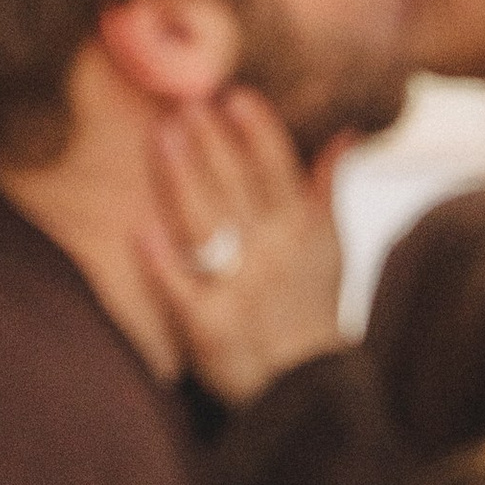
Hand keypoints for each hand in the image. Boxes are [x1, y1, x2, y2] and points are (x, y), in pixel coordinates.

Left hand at [146, 90, 349, 404]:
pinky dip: (163, 263)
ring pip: (208, 226)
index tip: (234, 95)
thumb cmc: (311, 310)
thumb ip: (329, 188)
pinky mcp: (209, 326)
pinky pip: (183, 290)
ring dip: (185, 179)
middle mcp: (272, 255)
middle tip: (185, 102)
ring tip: (164, 135)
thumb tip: (344, 132)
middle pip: (237, 188)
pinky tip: (140, 232)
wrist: (306, 388)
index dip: (257, 132)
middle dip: (211, 143)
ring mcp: (239, 290)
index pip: (278, 169)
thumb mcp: (332, 249)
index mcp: (301, 231)